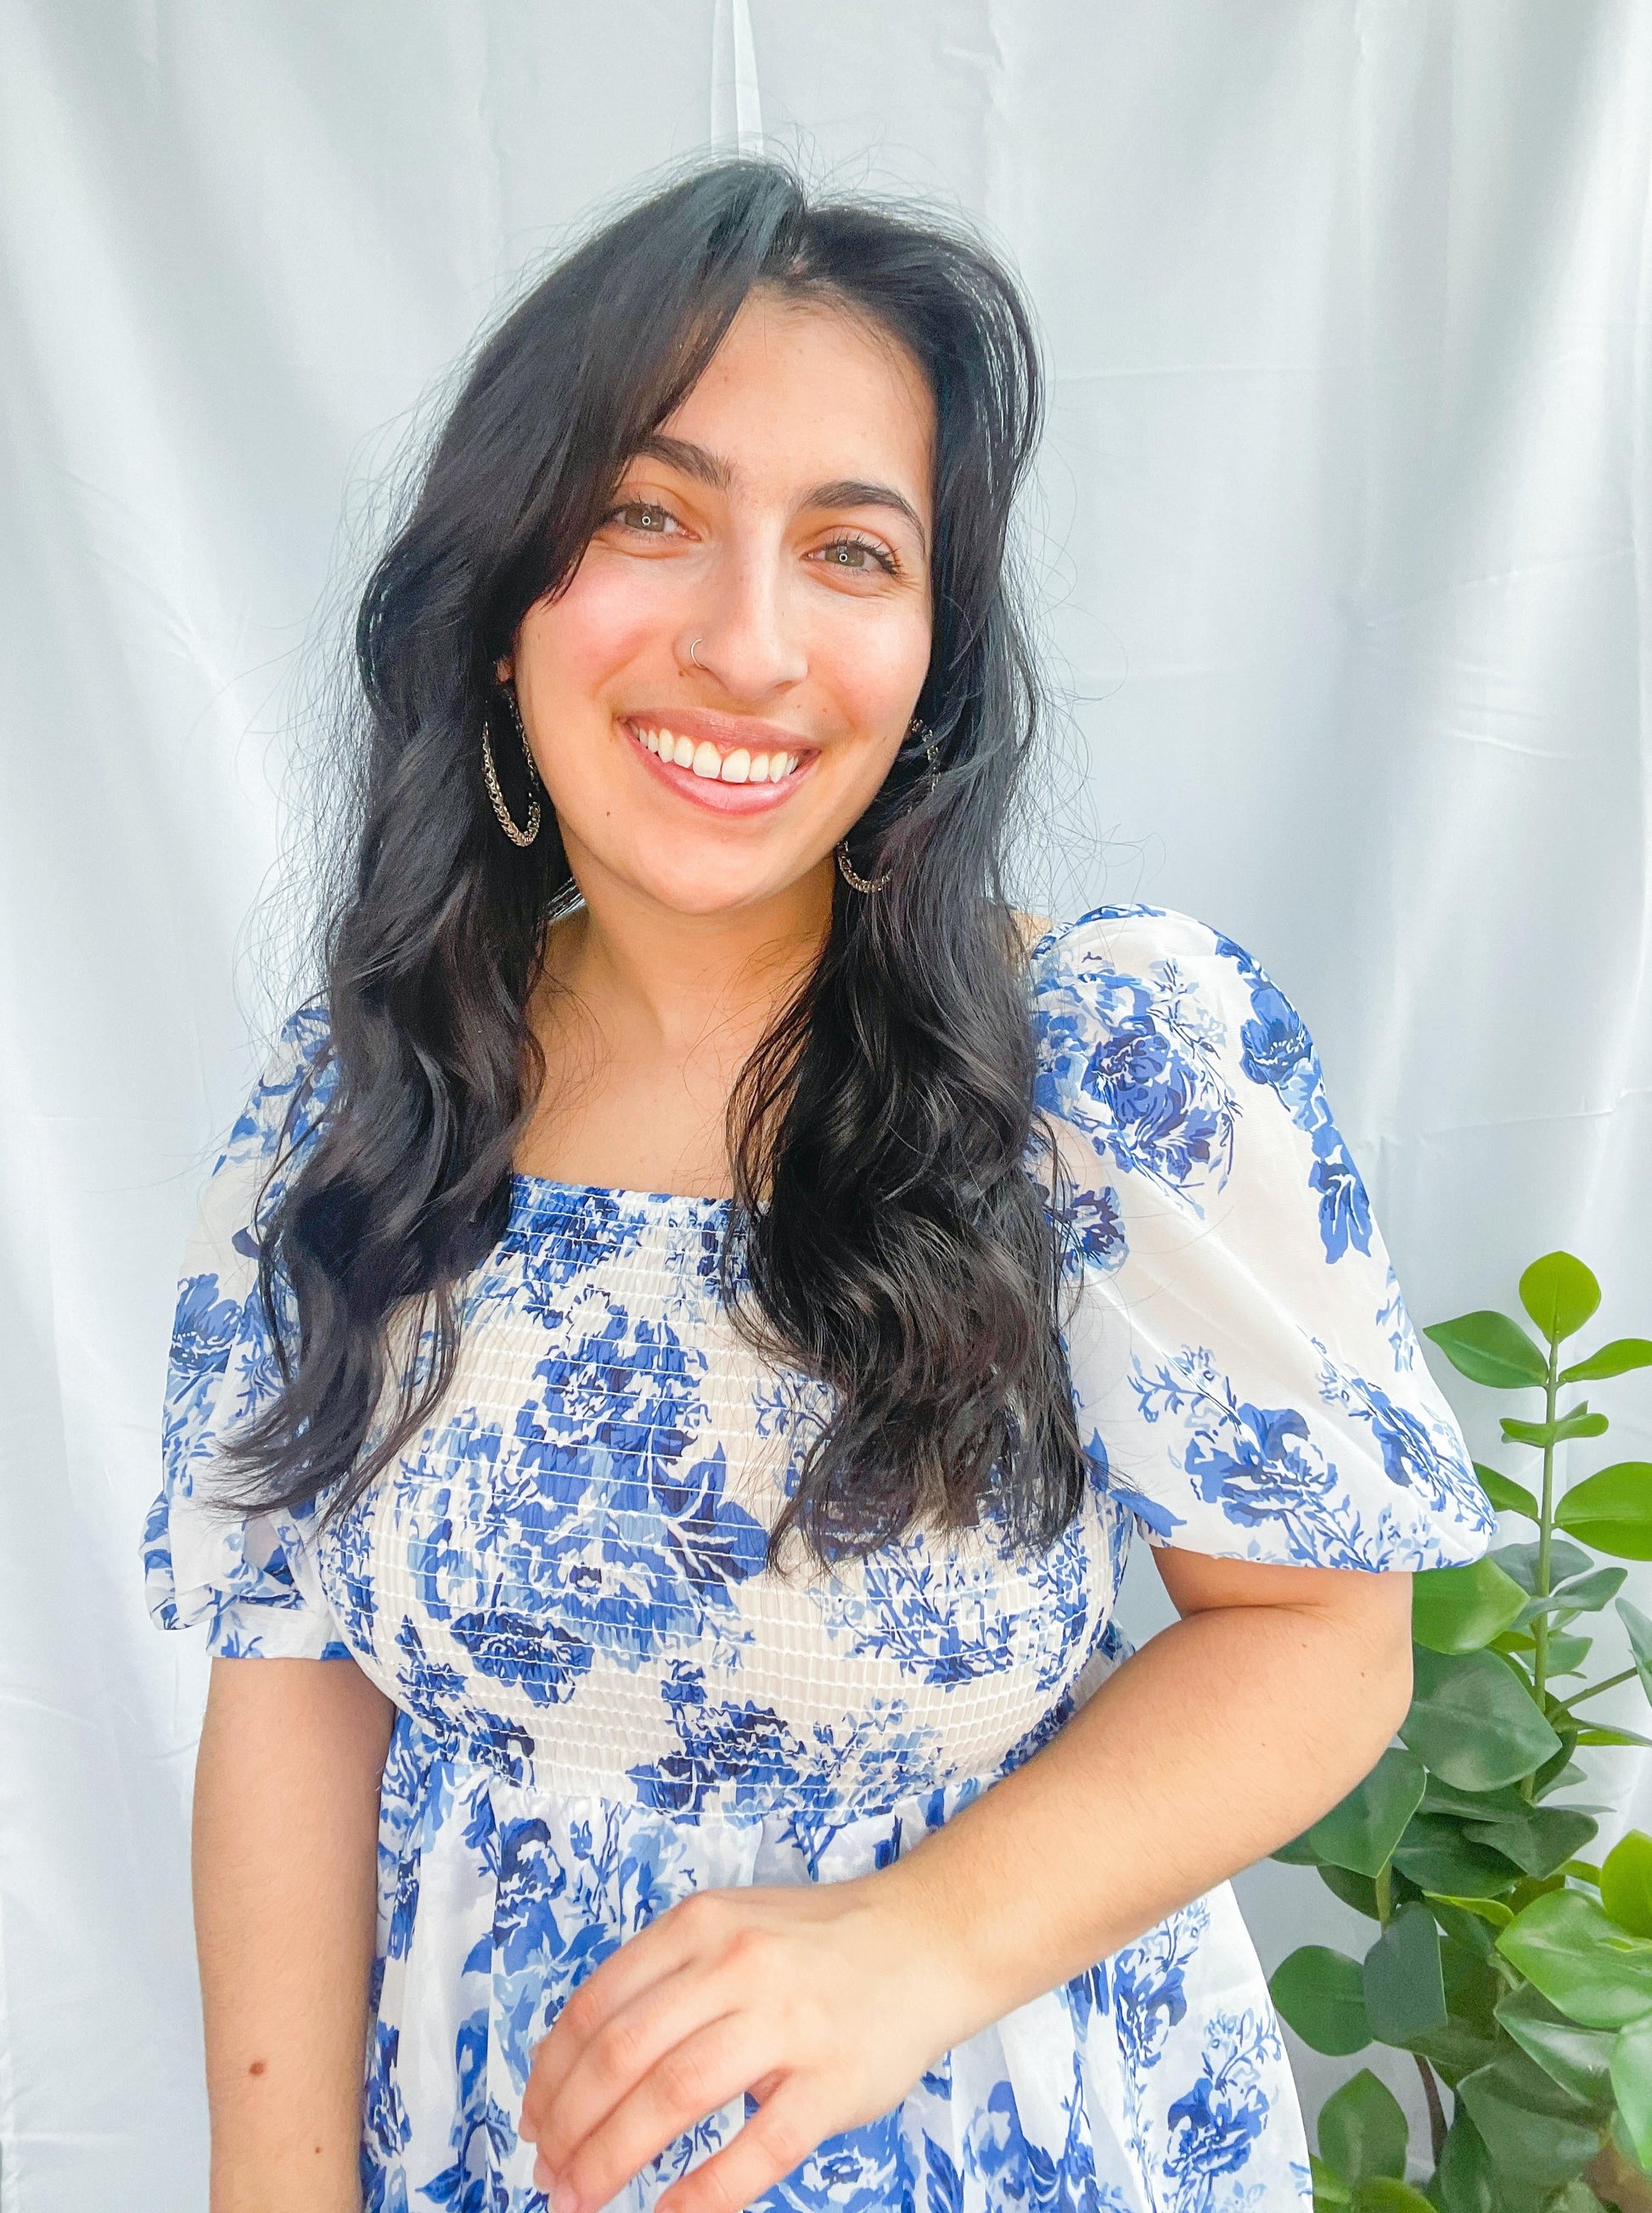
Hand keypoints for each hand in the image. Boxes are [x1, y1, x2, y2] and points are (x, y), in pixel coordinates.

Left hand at [517, 1869, 974, 2212]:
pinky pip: (758, 2147)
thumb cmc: (816, 1944)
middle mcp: (737, 1963)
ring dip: (613, 2157)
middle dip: (570, 2126)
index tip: (533, 2124)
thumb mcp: (729, 1924)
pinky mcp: (834, 2081)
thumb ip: (662, 1978)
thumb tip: (574, 2065)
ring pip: (674, 2095)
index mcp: (701, 1925)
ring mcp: (789, 2021)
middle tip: (549, 2176)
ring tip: (583, 2198)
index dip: (551, 2075)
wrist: (926, 1940)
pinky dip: (703, 2192)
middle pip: (622, 2054)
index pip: (596, 2006)